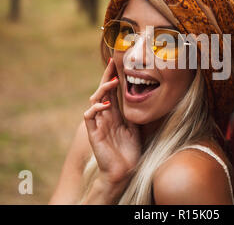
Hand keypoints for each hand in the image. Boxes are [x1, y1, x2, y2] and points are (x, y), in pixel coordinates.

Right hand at [83, 58, 140, 186]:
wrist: (124, 171)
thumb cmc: (130, 150)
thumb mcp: (135, 126)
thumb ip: (134, 112)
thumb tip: (143, 97)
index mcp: (114, 113)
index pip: (112, 91)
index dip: (113, 76)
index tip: (117, 63)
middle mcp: (105, 116)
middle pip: (102, 91)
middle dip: (107, 76)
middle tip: (112, 63)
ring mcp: (98, 123)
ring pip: (94, 100)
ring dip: (103, 89)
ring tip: (113, 82)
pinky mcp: (94, 133)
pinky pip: (89, 116)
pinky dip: (95, 108)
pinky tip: (105, 104)